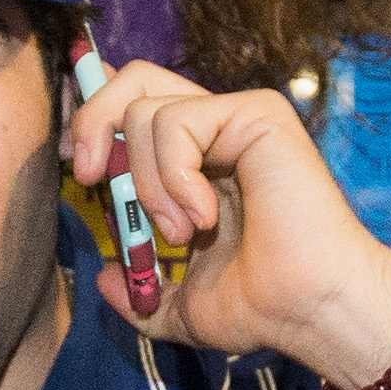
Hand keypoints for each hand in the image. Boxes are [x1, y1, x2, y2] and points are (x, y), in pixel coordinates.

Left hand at [59, 58, 390, 384]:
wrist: (308, 310)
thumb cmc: (261, 308)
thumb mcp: (179, 308)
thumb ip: (139, 293)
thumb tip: (105, 279)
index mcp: (201, 163)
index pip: (137, 107)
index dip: (96, 121)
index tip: (82, 171)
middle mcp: (219, 132)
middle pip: (134, 79)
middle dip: (93, 121)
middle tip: (90, 176)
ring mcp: (239, 118)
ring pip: (146, 111)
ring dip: (147, 182)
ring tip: (184, 232)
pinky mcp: (257, 113)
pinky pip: (176, 123)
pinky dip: (172, 176)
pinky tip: (204, 217)